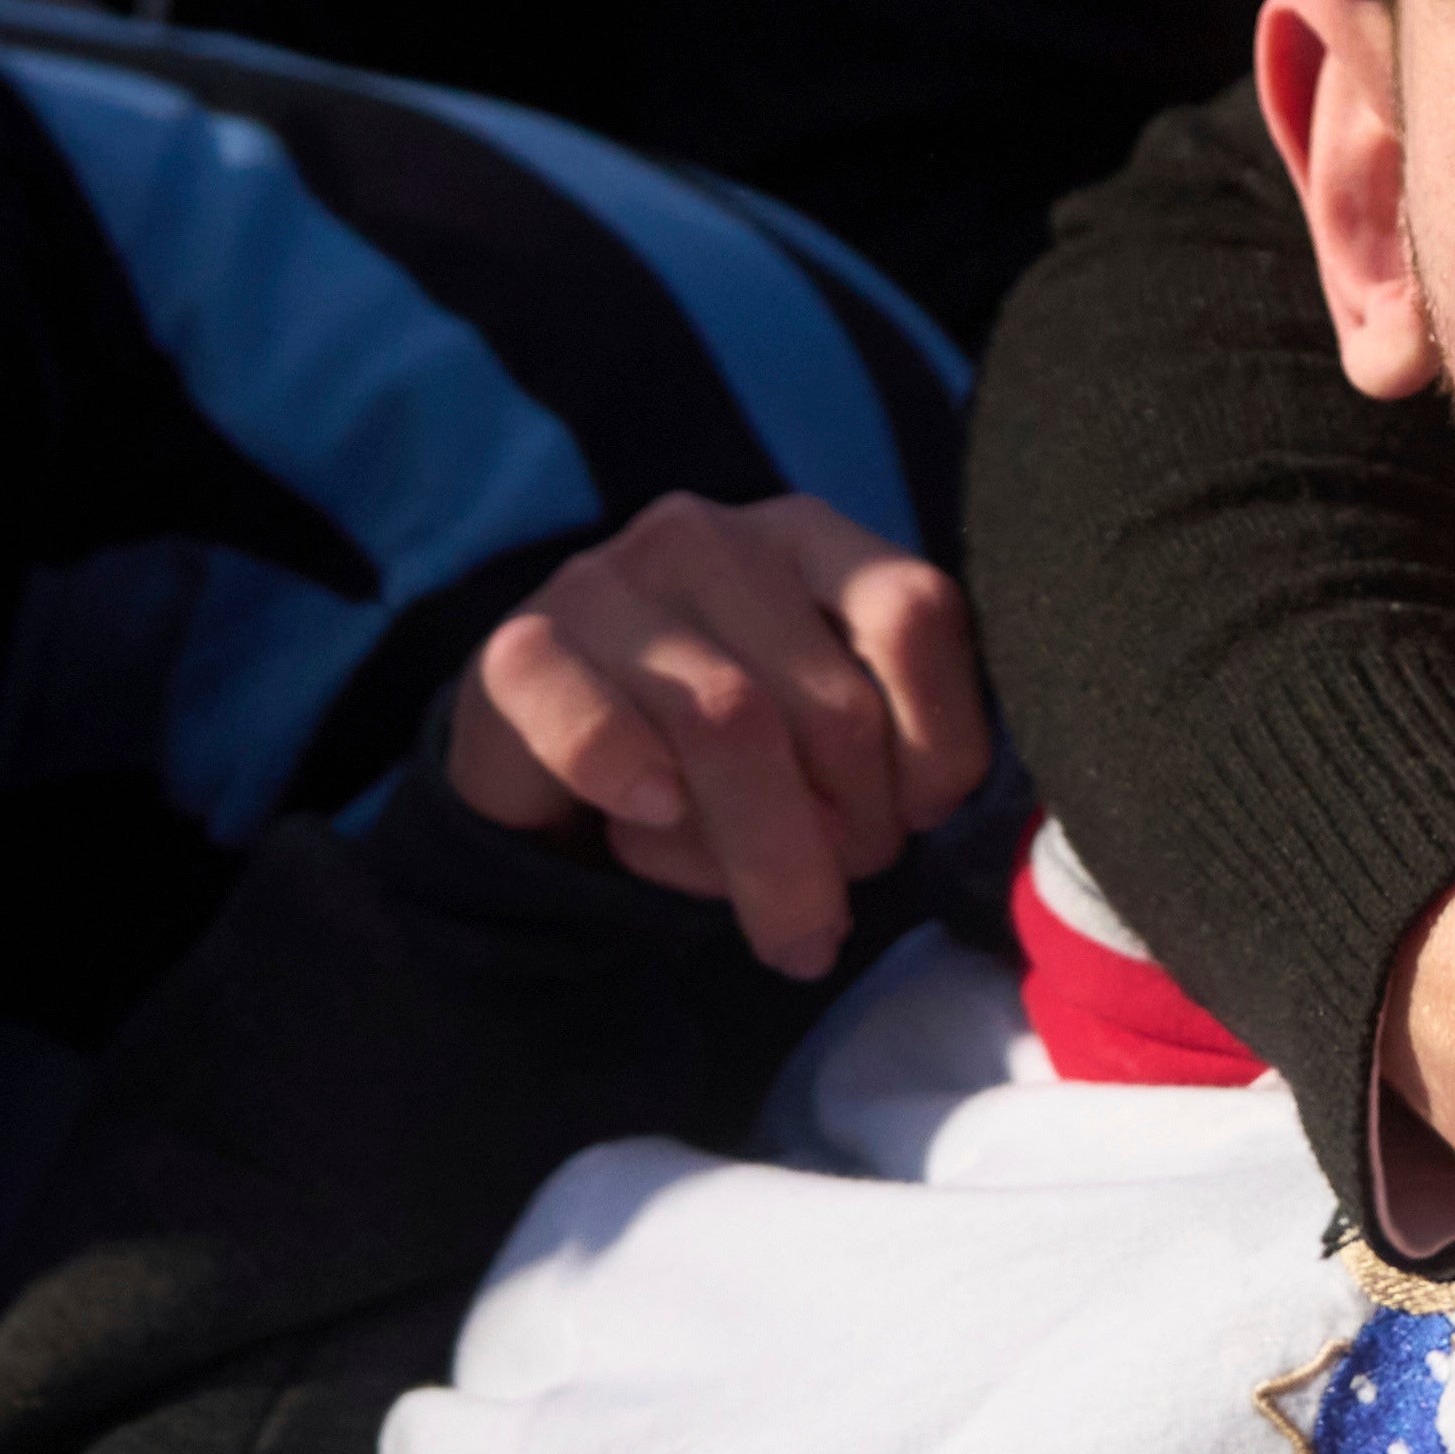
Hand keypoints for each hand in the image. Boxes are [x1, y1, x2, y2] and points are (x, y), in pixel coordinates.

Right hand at [446, 494, 994, 981]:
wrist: (544, 771)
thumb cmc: (714, 759)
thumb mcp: (821, 734)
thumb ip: (889, 738)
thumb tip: (930, 806)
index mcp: (806, 537)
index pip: (913, 612)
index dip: (936, 741)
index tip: (914, 819)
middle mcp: (710, 537)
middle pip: (826, 702)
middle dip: (847, 834)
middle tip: (828, 907)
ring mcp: (606, 581)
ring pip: (728, 722)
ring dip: (761, 851)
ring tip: (764, 916)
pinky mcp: (518, 649)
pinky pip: (600, 734)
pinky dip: (641, 794)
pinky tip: (651, 818)